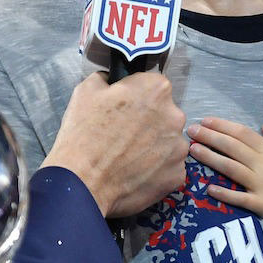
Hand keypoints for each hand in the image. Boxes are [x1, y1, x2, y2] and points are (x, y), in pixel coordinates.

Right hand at [44, 71, 186, 216]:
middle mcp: (175, 115)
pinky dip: (156, 170)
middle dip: (149, 122)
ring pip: (168, 142)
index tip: (124, 109)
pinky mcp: (178, 174)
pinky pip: (169, 167)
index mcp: (156, 89)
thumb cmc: (83, 134)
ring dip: (154, 146)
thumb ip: (106, 79)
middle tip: (124, 135)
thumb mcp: (85, 91)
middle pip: (165, 114)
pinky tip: (136, 173)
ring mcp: (179, 147)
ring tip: (129, 158)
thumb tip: (111, 79)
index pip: (153, 86)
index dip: (137, 97)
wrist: (82, 183)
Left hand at [188, 117, 262, 233]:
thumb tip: (262, 128)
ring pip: (230, 169)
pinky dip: (223, 193)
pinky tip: (208, 187)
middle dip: (209, 138)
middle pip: (232, 148)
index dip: (222, 126)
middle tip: (190, 131)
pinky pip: (239, 199)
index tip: (206, 121)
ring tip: (192, 151)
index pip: (243, 134)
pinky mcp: (262, 206)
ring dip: (210, 159)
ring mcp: (261, 187)